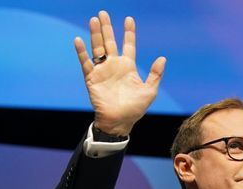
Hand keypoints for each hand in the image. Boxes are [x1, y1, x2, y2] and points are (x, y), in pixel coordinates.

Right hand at [74, 11, 166, 135]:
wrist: (119, 122)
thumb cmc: (135, 109)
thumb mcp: (149, 91)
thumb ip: (155, 74)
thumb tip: (163, 58)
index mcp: (128, 67)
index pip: (128, 45)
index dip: (129, 32)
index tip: (129, 19)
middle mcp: (114, 66)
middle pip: (110, 42)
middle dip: (107, 28)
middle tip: (103, 13)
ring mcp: (102, 71)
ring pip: (97, 48)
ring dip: (95, 35)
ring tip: (93, 20)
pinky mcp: (92, 79)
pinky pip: (86, 63)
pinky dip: (82, 52)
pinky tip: (79, 40)